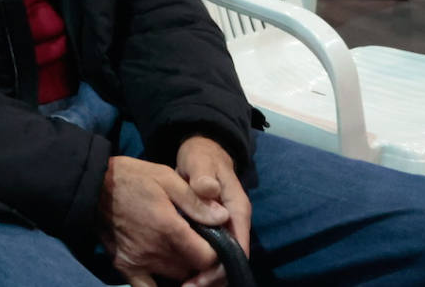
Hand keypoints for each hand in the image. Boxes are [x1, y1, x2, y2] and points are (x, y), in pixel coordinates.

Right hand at [97, 155, 228, 286]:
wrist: (92, 185)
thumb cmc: (132, 178)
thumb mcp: (167, 177)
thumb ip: (195, 200)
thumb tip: (223, 217)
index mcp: (169, 229)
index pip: (207, 259)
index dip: (218, 255)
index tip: (216, 244)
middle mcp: (156, 251)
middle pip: (193, 271)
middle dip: (200, 262)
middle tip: (199, 246)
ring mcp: (139, 262)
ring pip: (176, 279)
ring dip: (184, 271)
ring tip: (183, 254)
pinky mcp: (125, 266)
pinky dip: (160, 286)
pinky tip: (167, 277)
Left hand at [175, 136, 250, 286]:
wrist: (201, 152)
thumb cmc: (202, 158)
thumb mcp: (200, 163)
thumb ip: (203, 177)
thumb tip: (209, 190)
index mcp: (237, 208)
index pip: (239, 244)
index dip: (224, 264)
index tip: (204, 277)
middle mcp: (235, 222)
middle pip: (232, 258)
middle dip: (214, 276)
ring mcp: (225, 226)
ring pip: (222, 258)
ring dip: (207, 274)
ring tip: (186, 285)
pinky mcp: (213, 228)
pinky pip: (211, 251)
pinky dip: (201, 263)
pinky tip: (185, 273)